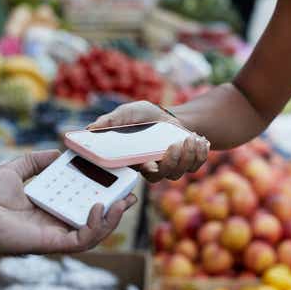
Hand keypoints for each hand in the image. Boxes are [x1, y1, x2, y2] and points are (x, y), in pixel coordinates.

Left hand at [0, 150, 136, 254]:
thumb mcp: (18, 168)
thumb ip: (37, 160)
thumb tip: (58, 152)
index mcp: (50, 207)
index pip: (83, 203)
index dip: (103, 194)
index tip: (118, 180)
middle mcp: (55, 223)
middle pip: (94, 220)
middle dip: (116, 209)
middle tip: (131, 193)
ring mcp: (54, 235)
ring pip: (93, 233)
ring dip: (111, 219)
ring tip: (123, 202)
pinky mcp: (50, 243)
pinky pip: (80, 240)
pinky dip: (94, 227)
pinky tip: (100, 208)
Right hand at [87, 101, 209, 182]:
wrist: (168, 115)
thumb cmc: (144, 116)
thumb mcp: (127, 113)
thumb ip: (111, 121)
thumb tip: (90, 128)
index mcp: (136, 160)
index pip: (139, 173)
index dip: (146, 171)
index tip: (150, 162)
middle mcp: (153, 168)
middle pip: (163, 176)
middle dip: (172, 162)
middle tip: (175, 144)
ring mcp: (171, 167)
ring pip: (180, 172)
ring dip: (188, 155)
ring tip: (190, 137)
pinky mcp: (187, 163)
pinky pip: (196, 165)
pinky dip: (201, 153)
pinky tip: (200, 139)